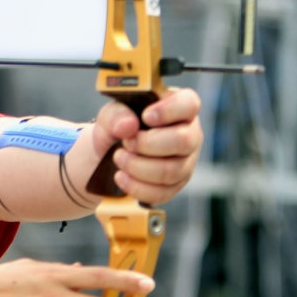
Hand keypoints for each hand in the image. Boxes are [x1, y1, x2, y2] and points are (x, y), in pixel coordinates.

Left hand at [92, 87, 202, 204]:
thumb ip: (117, 114)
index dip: (169, 110)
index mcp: (179, 109)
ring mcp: (185, 162)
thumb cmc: (118, 127)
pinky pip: (162, 192)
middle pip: (184, 141)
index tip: (145, 116)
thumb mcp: (111, 114)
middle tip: (127, 143)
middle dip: (148, 144)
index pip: (189, 104)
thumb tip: (129, 126)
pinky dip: (137, 187)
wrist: (107, 154)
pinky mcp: (175, 185)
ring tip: (119, 158)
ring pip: (172, 171)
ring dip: (138, 167)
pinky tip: (121, 177)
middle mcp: (189, 135)